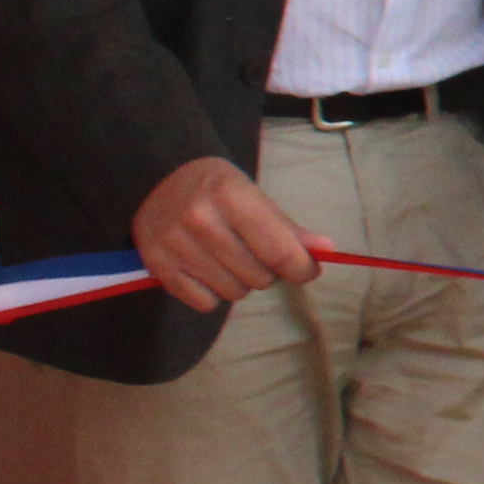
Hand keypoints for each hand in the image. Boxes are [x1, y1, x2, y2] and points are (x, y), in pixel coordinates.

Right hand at [132, 154, 315, 312]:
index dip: (301, 268)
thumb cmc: (218, 190)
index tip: (307, 269)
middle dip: (267, 271)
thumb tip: (325, 250)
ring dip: (240, 283)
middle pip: (258, 277)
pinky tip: (206, 269)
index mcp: (230, 195)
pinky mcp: (157, 266)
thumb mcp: (254, 196)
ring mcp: (174, 244)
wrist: (158, 180)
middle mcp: (199, 219)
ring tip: (229, 259)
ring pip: (233, 293)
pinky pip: (205, 303)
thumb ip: (288, 228)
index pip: (279, 251)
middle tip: (255, 253)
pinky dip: (212, 293)